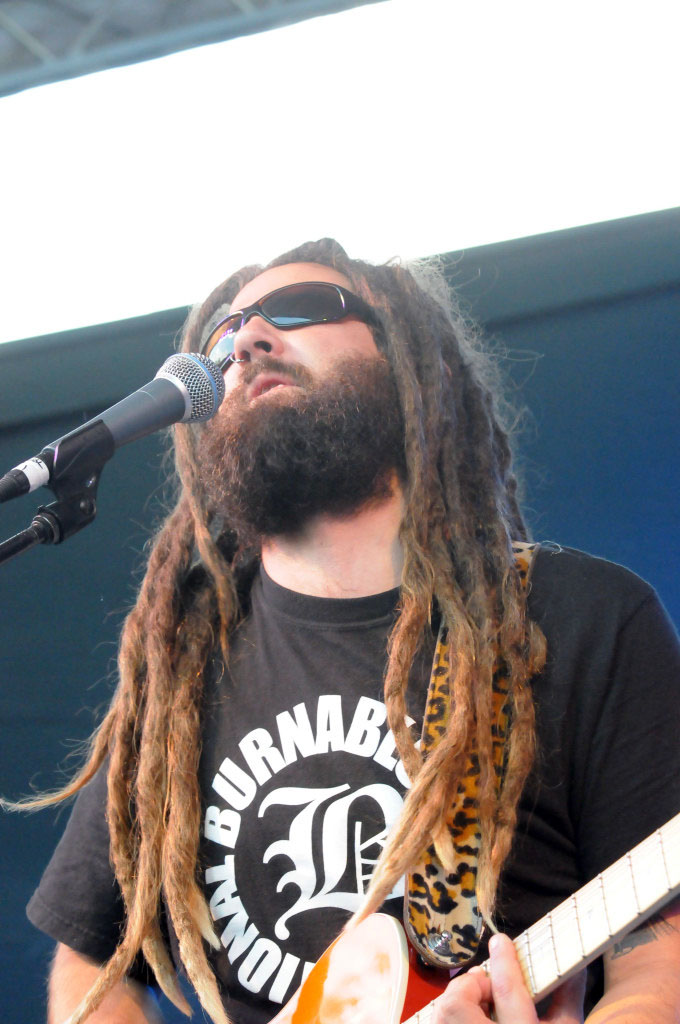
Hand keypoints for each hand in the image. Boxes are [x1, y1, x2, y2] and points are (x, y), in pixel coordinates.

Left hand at [433, 934, 584, 1023]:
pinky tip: (472, 1022)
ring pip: (441, 1017)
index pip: (508, 993)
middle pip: (454, 1006)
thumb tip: (573, 966)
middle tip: (488, 990)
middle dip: (468, 988)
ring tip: (482, 1009)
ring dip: (458, 1004)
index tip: (501, 943)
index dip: (503, 963)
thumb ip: (567, 1001)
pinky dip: (452, 1020)